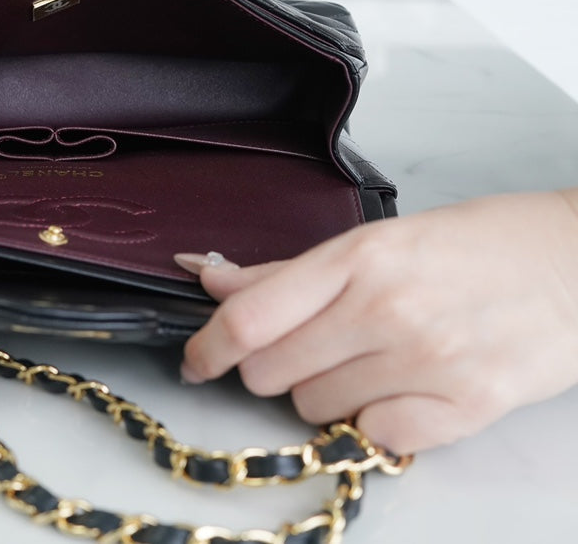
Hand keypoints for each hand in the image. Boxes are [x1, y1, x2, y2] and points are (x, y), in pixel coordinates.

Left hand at [175, 189, 577, 453]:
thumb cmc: (480, 246)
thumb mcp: (379, 241)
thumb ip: (290, 271)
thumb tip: (211, 277)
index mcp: (360, 258)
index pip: (251, 318)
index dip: (208, 347)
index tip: (197, 361)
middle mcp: (388, 309)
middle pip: (271, 371)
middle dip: (274, 366)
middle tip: (309, 348)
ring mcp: (428, 362)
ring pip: (315, 408)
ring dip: (324, 392)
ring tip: (368, 361)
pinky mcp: (466, 408)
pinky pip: (374, 437)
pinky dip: (375, 421)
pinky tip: (400, 390)